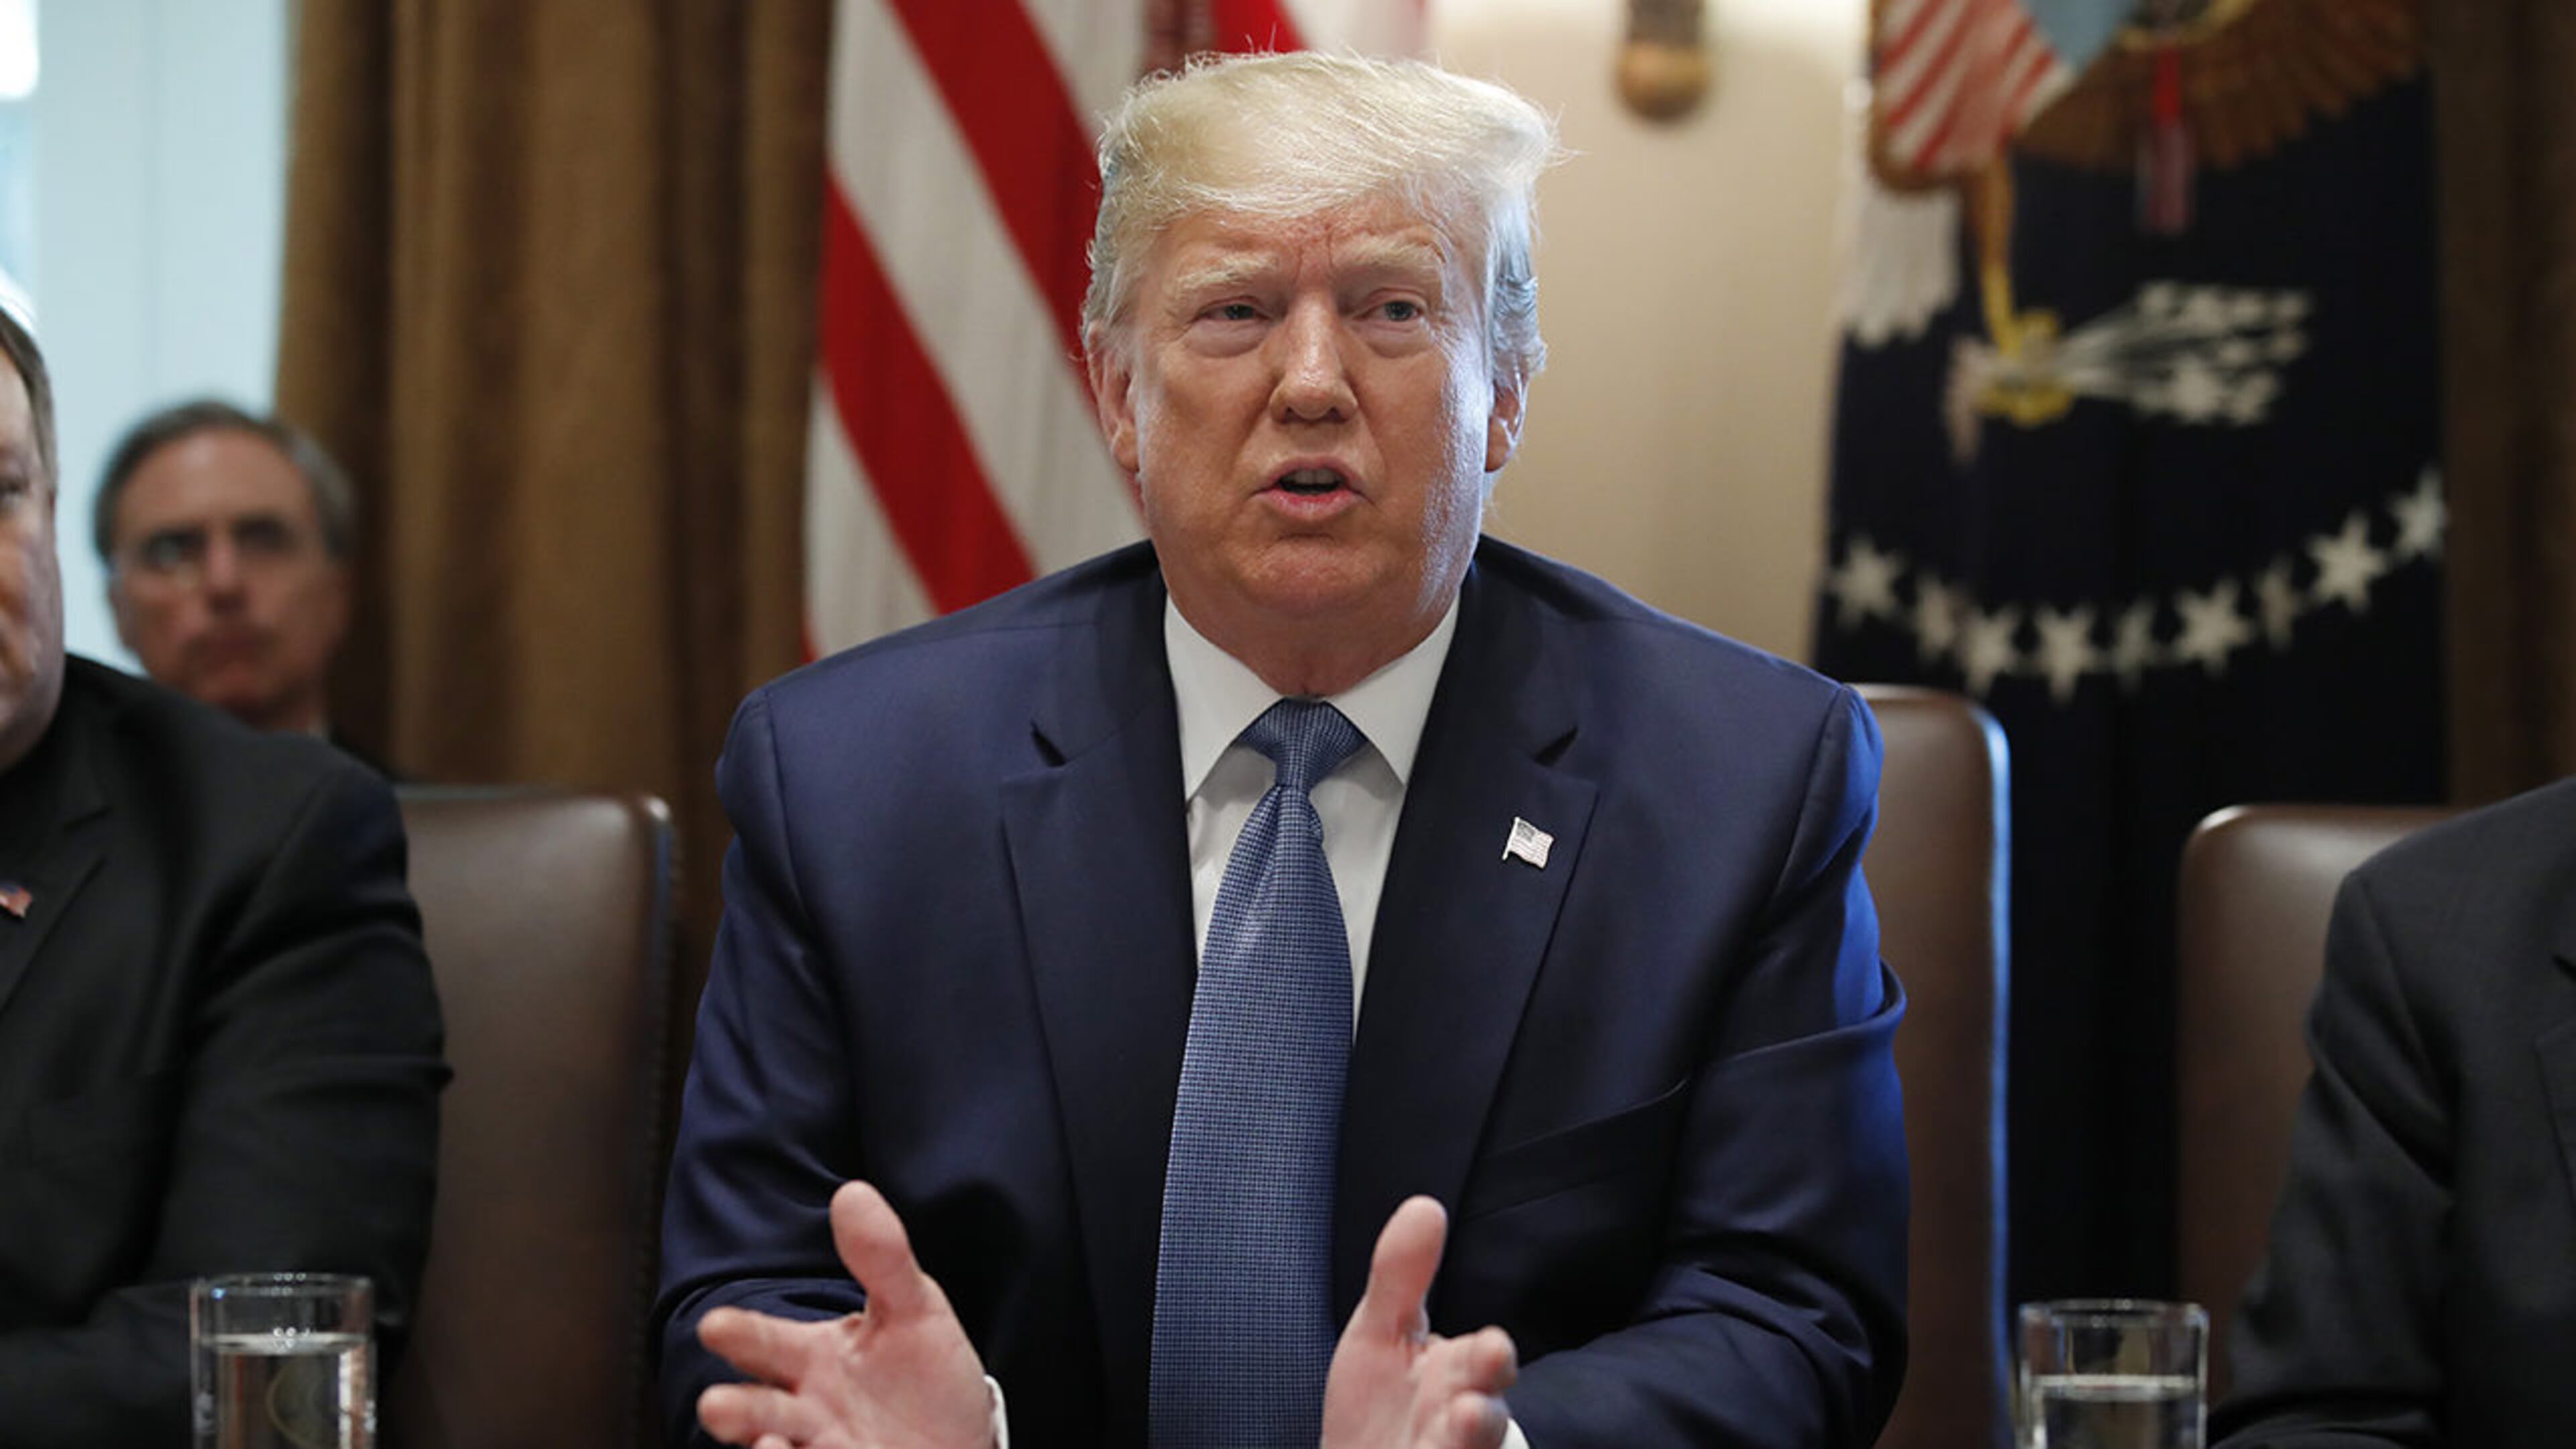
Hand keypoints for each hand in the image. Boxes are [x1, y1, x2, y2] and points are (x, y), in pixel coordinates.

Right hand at [695, 1181, 994, 1448]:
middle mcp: (806, 1411)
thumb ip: (883, 1258)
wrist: (968, 1439)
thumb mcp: (914, 1310)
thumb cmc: (927, 1376)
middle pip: (758, 1409)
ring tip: (768, 1446)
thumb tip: (853, 1192)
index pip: (765, 1342)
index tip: (714, 1326)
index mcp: (812, 1359)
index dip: (740, 1334)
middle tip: (716, 1405)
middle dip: (735, 1409)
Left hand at [1321, 1196, 1518, 1448]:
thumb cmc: (1380, 1406)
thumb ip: (1401, 1276)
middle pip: (1487, 1426)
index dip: (1489, 1358)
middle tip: (1473, 1409)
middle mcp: (1460, 1427)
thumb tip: (1425, 1204)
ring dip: (1465, 1447)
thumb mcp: (1380, 1334)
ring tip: (1460, 1427)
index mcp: (1457, 1377)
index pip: (1485, 1362)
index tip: (1493, 1347)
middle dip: (1484, 1420)